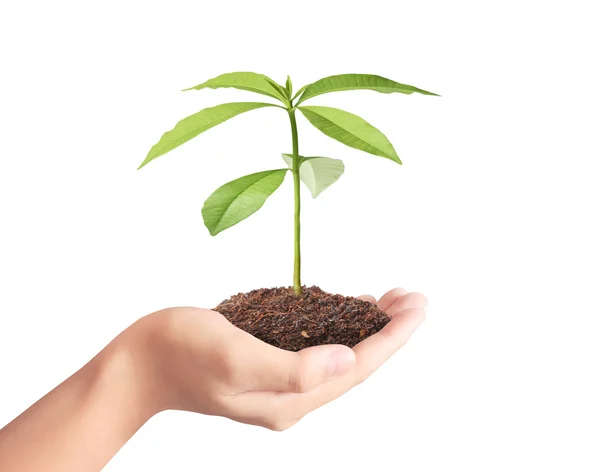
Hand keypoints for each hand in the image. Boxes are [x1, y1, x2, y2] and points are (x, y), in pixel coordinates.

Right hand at [135, 288, 426, 430]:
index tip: (417, 306)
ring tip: (390, 299)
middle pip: (355, 362)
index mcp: (290, 399)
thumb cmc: (182, 354)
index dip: (392, 337)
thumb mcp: (236, 358)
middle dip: (388, 330)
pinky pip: (314, 345)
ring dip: (367, 326)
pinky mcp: (267, 362)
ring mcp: (279, 381)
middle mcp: (291, 395)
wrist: (141, 362)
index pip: (357, 368)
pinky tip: (346, 308)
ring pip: (338, 353)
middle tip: (412, 296)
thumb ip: (293, 368)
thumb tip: (349, 360)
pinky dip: (337, 325)